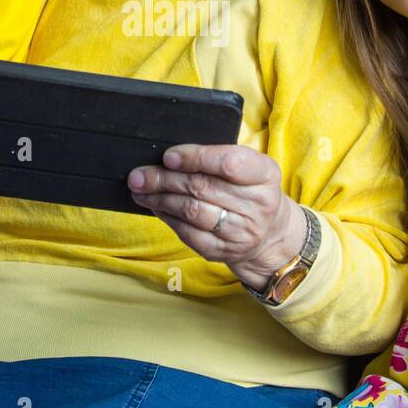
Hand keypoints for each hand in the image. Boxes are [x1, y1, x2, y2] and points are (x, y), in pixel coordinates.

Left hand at [127, 144, 307, 291]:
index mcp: (265, 174)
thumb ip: (217, 157)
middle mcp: (258, 204)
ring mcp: (241, 231)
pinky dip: (167, 218)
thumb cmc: (250, 189)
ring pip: (192, 211)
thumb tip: (169, 157)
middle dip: (164, 179)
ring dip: (160, 199)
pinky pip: (188, 233)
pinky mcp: (224, 250)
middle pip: (202, 187)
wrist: (269, 232)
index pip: (229, 163)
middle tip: (139, 175)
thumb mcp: (249, 165)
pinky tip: (156, 207)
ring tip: (140, 190)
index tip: (168, 157)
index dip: (195, 158)